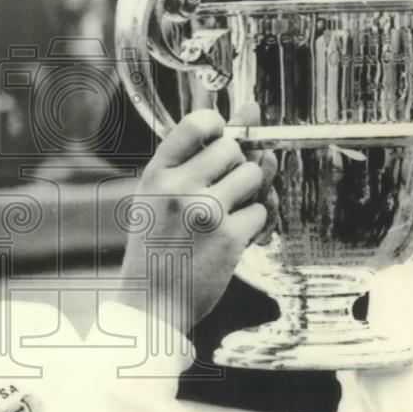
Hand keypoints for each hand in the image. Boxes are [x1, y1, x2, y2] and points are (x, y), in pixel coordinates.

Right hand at [113, 108, 272, 329]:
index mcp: (157, 173)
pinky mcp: (228, 236)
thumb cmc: (159, 246)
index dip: (220, 127)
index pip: (197, 123)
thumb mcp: (162, 195)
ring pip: (254, 175)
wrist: (151, 303)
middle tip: (222, 191)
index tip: (222, 141)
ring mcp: (204, 211)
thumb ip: (201, 154)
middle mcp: (178, 187)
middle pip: (234, 148)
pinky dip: (254, 225)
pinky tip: (232, 239)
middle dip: (237, 167)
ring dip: (250, 194)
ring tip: (227, 214)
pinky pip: (261, 212)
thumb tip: (251, 108)